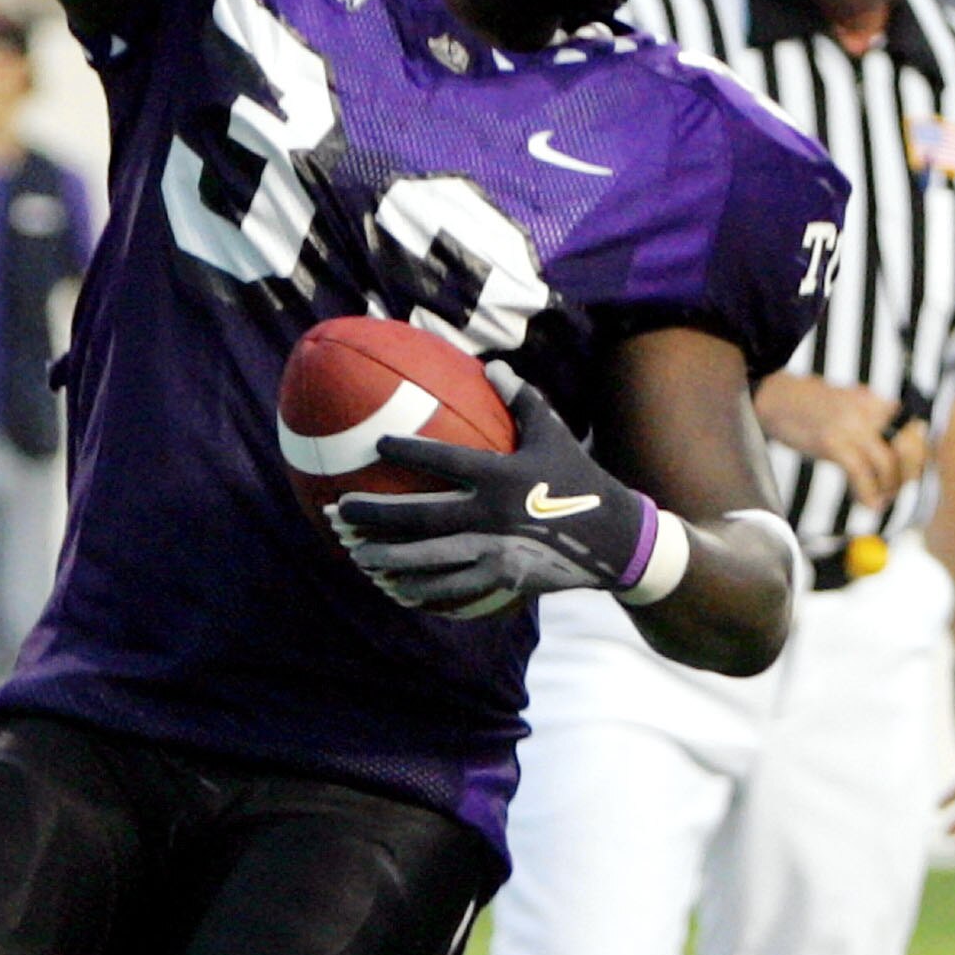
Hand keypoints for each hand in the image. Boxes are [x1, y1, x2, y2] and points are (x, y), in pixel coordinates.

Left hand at [332, 363, 651, 619]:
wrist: (614, 539)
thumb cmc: (577, 477)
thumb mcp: (555, 433)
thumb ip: (521, 399)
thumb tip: (493, 365)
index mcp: (502, 475)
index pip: (446, 460)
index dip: (409, 451)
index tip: (376, 444)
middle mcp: (493, 514)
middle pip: (421, 515)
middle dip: (376, 515)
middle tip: (340, 512)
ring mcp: (496, 550)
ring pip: (430, 559)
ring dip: (388, 558)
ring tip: (355, 555)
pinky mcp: (502, 578)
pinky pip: (453, 587)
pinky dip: (420, 589)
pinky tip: (393, 586)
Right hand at [754, 373, 925, 510]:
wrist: (776, 397)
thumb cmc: (813, 405)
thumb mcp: (852, 404)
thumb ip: (876, 419)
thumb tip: (902, 445)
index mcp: (878, 401)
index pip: (915, 431)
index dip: (919, 457)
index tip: (910, 474)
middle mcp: (870, 410)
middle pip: (908, 448)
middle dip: (907, 475)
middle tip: (895, 490)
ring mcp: (851, 426)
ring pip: (887, 464)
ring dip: (888, 488)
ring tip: (880, 500)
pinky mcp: (832, 442)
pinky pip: (861, 474)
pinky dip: (868, 493)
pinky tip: (868, 504)